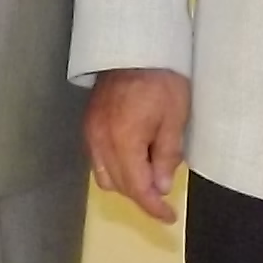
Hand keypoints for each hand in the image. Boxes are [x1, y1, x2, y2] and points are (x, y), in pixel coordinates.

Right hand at [86, 68, 191, 222]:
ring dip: (126, 184)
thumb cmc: (162, 80)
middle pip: (118, 185)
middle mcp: (100, 141)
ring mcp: (90, 133)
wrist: (135, 45)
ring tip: (149, 177)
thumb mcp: (174, 118)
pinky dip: (114, 169)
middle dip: (141, 196)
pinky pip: (97, 160)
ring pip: (104, 176)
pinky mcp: (88, 124)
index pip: (137, 187)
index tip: (170, 217)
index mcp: (124, 141)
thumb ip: (166, 155)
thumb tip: (159, 188)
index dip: (153, 207)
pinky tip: (132, 161)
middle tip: (164, 196)